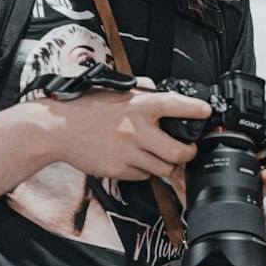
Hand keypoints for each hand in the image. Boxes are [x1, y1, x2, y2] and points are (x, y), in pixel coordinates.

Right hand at [48, 80, 212, 181]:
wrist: (59, 129)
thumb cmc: (86, 108)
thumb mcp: (116, 91)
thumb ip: (140, 90)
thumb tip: (158, 89)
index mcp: (139, 106)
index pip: (176, 105)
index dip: (196, 109)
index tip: (206, 112)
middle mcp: (137, 130)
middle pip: (179, 152)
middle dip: (189, 153)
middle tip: (188, 150)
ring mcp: (128, 152)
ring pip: (163, 168)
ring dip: (166, 165)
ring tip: (159, 156)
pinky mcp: (119, 169)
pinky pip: (143, 175)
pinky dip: (144, 170)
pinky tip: (134, 159)